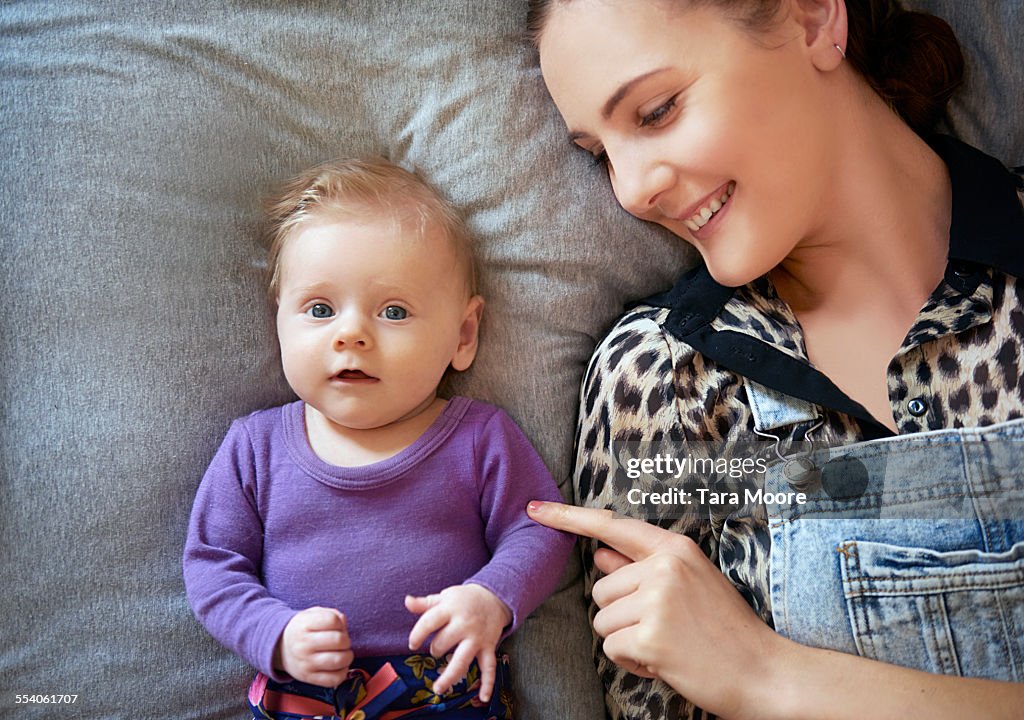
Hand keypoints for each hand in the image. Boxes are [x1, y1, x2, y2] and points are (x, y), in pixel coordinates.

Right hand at [274, 607, 353, 686]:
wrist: (280, 649)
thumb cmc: (303, 630)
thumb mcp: (313, 614)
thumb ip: (331, 614)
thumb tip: (343, 623)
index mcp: (304, 625)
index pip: (333, 620)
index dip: (341, 623)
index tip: (337, 628)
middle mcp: (303, 645)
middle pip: (339, 640)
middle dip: (346, 640)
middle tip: (341, 642)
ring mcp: (306, 663)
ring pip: (339, 660)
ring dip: (347, 656)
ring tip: (342, 654)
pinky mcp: (309, 678)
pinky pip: (335, 679)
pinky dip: (343, 672)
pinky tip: (338, 666)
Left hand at [405, 584, 511, 702]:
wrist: (494, 597)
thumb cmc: (464, 600)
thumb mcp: (445, 597)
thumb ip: (425, 603)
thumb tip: (407, 601)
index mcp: (451, 609)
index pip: (429, 622)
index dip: (417, 634)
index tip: (412, 644)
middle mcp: (465, 624)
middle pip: (443, 643)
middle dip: (435, 650)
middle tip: (437, 649)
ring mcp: (477, 637)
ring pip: (462, 660)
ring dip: (449, 676)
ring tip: (438, 688)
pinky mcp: (489, 647)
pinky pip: (489, 667)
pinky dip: (488, 684)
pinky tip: (483, 698)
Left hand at [526, 500, 782, 718]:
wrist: (763, 672)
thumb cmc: (725, 629)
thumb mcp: (690, 584)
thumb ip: (642, 565)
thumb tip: (600, 551)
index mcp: (675, 549)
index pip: (611, 526)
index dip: (568, 518)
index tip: (534, 510)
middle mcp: (664, 567)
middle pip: (601, 588)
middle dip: (621, 614)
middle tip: (665, 628)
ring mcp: (658, 600)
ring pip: (602, 620)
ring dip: (625, 639)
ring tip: (666, 644)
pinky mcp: (651, 636)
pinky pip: (612, 647)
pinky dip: (631, 661)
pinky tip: (664, 661)